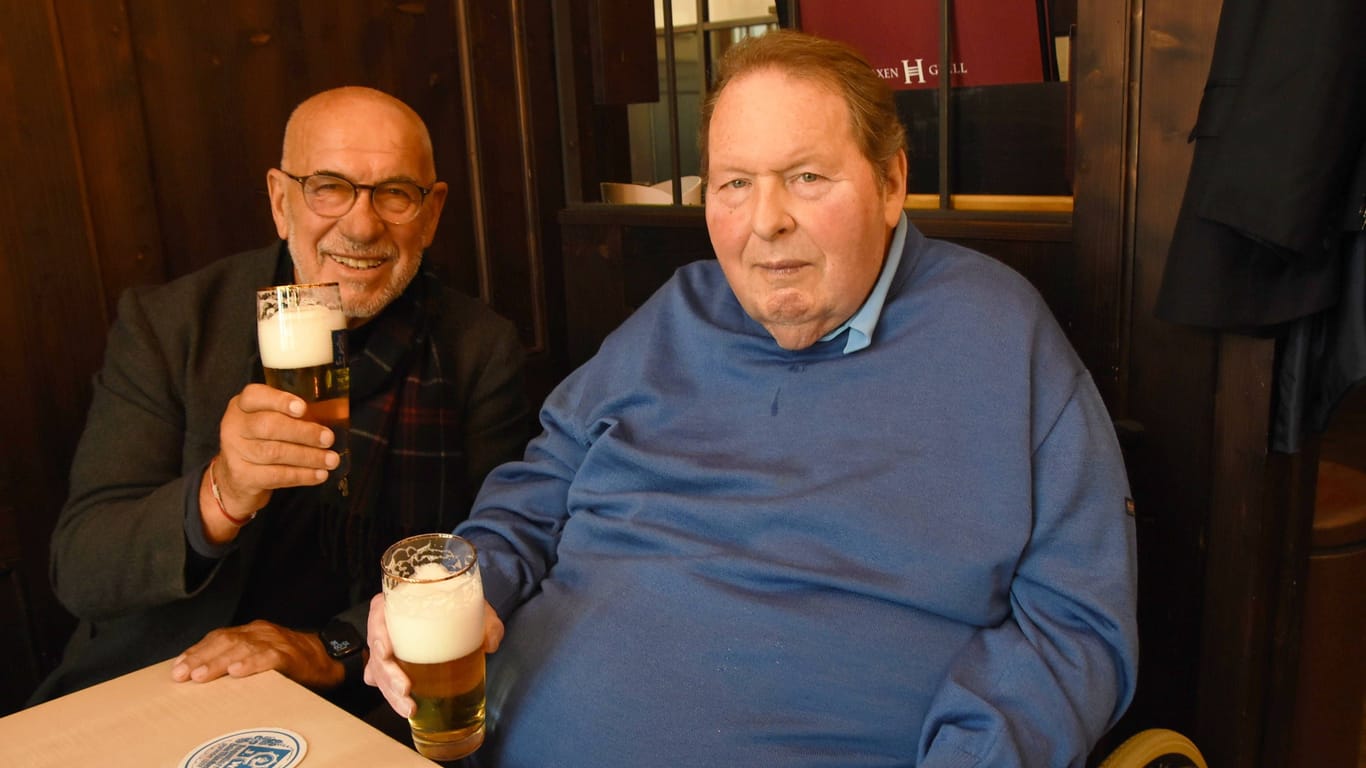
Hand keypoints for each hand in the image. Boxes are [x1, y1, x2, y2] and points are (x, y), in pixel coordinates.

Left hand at [170, 619, 343, 690]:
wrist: (330, 656)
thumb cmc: (293, 661)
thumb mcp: (262, 654)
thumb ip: (239, 657)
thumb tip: (204, 674)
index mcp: (252, 631)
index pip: (218, 637)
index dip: (196, 651)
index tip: (177, 667)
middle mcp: (262, 632)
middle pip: (225, 641)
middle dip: (200, 657)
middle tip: (182, 674)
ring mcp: (277, 641)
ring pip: (242, 648)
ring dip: (219, 662)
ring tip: (201, 676)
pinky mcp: (291, 654)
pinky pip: (269, 657)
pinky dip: (251, 664)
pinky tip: (237, 671)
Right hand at [200, 383, 339, 540]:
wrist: (236, 479)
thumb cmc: (262, 442)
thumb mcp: (269, 420)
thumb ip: (290, 415)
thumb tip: (330, 417)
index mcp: (243, 405)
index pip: (255, 395)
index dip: (280, 401)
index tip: (302, 408)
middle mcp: (234, 425)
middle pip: (269, 426)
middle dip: (303, 432)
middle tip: (329, 439)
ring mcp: (235, 452)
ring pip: (274, 453)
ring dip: (308, 456)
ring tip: (331, 460)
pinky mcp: (242, 476)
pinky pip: (276, 475)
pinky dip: (301, 475)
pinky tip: (319, 474)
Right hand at [363, 592, 504, 716]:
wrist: (466, 616)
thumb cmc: (465, 607)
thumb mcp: (481, 609)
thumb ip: (490, 623)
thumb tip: (490, 643)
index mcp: (405, 600)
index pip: (378, 611)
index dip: (377, 632)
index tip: (387, 651)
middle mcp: (391, 622)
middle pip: (376, 648)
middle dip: (387, 674)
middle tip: (405, 689)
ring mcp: (390, 645)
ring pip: (378, 669)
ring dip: (389, 691)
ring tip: (409, 708)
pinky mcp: (396, 664)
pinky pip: (383, 680)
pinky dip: (390, 694)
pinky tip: (403, 707)